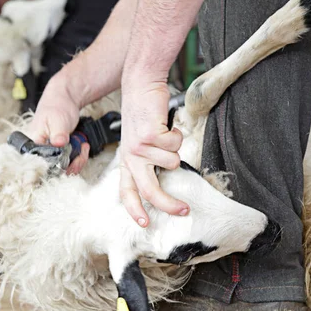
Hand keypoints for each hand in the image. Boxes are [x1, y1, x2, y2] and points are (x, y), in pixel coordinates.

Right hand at [26, 70, 88, 174]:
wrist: (63, 100)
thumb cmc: (56, 107)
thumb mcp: (57, 120)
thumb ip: (58, 134)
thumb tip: (58, 144)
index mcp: (34, 145)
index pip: (42, 166)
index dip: (57, 168)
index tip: (71, 161)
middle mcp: (40, 152)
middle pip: (55, 171)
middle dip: (72, 165)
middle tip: (81, 152)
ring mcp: (51, 154)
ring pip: (64, 168)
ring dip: (78, 161)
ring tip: (83, 147)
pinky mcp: (60, 153)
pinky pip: (70, 163)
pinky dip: (79, 157)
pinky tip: (83, 147)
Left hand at [119, 80, 189, 226]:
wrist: (141, 86)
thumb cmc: (144, 113)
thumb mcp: (140, 140)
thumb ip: (148, 159)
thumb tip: (165, 176)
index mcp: (127, 160)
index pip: (127, 191)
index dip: (135, 209)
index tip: (145, 224)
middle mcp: (131, 157)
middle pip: (150, 190)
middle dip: (168, 204)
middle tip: (184, 210)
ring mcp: (140, 147)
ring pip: (172, 162)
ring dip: (175, 147)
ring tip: (166, 133)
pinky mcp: (150, 136)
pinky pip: (175, 145)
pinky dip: (177, 134)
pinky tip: (167, 125)